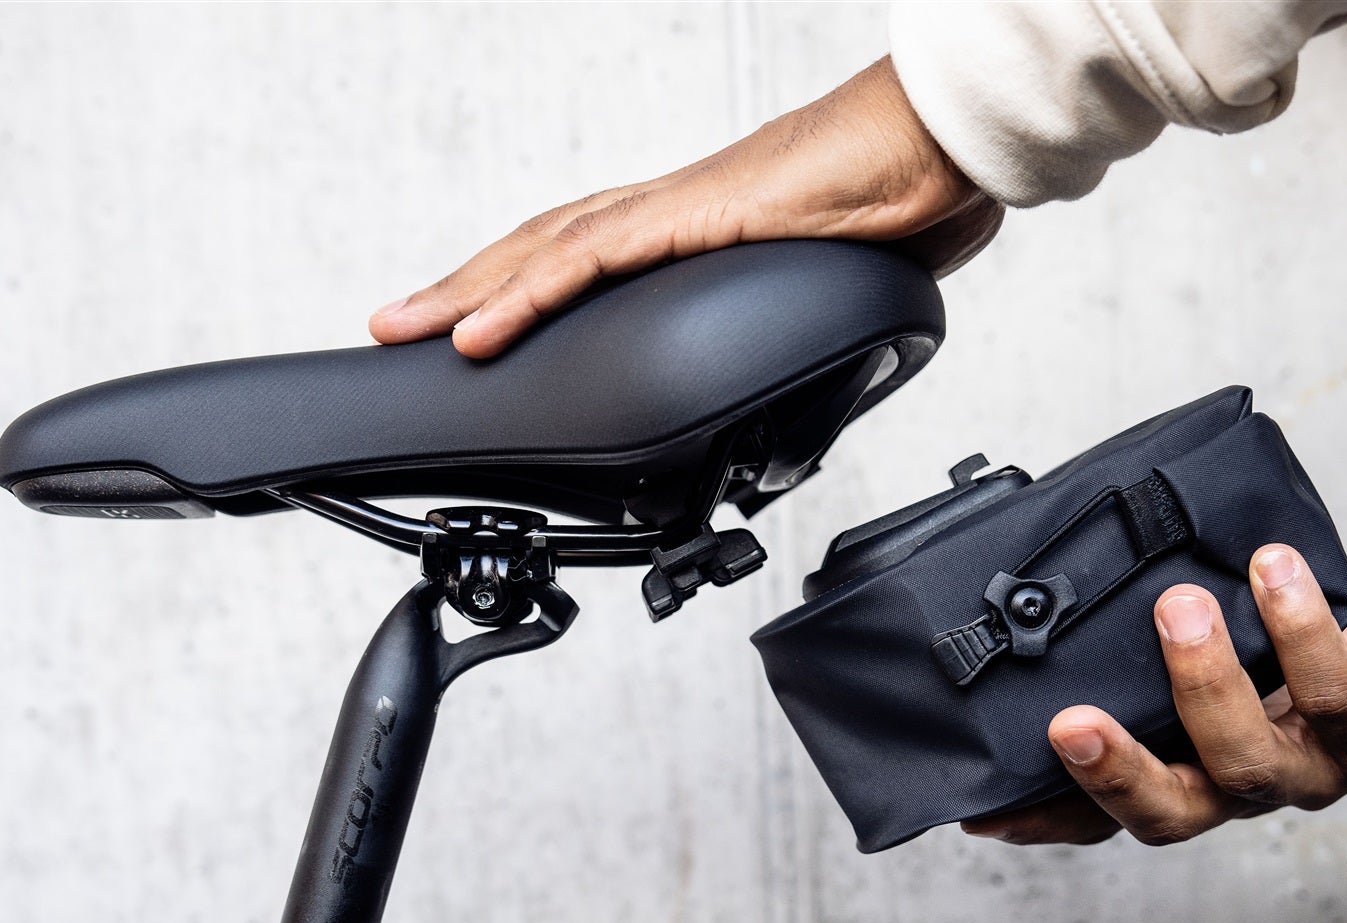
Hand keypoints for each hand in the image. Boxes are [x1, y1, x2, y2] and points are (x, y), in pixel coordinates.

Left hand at [369, 57, 1001, 357]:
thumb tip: (819, 356)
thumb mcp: (844, 283)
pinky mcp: (690, 217)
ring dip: (466, 292)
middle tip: (397, 326)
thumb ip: (807, 317)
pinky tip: (477, 331)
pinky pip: (586, 262)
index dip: (523, 288)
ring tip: (405, 329)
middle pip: (542, 247)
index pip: (588, 257)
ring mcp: (677, 210)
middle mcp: (674, 210)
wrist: (948, 141)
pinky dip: (523, 298)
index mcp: (703, 226)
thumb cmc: (915, 189)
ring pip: (542, 250)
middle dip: (465, 288)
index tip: (476, 328)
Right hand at [962, 546, 1346, 845]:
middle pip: (1170, 814)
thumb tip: (1051, 609)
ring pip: (1249, 761)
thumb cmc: (1305, 660)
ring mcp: (1310, 770)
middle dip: (1117, 773)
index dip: (1043, 820)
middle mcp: (1242, 788)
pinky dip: (1301, 630)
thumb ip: (1143, 652)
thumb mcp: (1215, 655)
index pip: (1105, 814)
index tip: (981, 808)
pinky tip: (1273, 568)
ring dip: (1207, 684)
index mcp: (1192, 774)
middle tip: (1071, 723)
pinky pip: (1334, 694)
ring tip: (1180, 606)